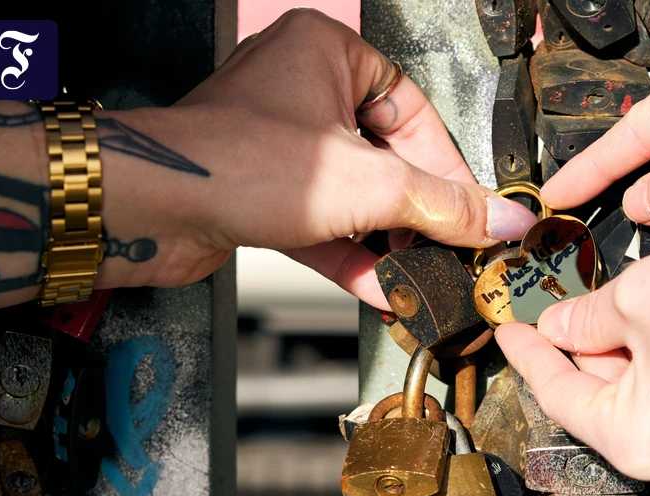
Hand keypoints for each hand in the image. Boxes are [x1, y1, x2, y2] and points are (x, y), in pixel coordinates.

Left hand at [94, 8, 534, 306]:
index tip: (474, 209)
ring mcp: (279, 144)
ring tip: (424, 273)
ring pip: (354, 194)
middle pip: (386, 155)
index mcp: (328, 53)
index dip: (447, 165)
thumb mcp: (368, 185)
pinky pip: (322, 221)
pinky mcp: (262, 191)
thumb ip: (443, 205)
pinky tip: (386, 288)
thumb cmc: (235, 162)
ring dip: (388, 239)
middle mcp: (302, 90)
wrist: (148, 210)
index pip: (413, 110)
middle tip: (453, 245)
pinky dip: (352, 253)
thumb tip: (501, 219)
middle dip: (417, 210)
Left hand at [496, 200, 649, 495]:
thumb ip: (585, 319)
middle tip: (573, 311)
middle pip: (615, 413)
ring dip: (641, 367)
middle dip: (591, 359)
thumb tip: (561, 326)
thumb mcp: (641, 292)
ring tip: (636, 312)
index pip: (564, 399)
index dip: (532, 355)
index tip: (514, 332)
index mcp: (646, 445)